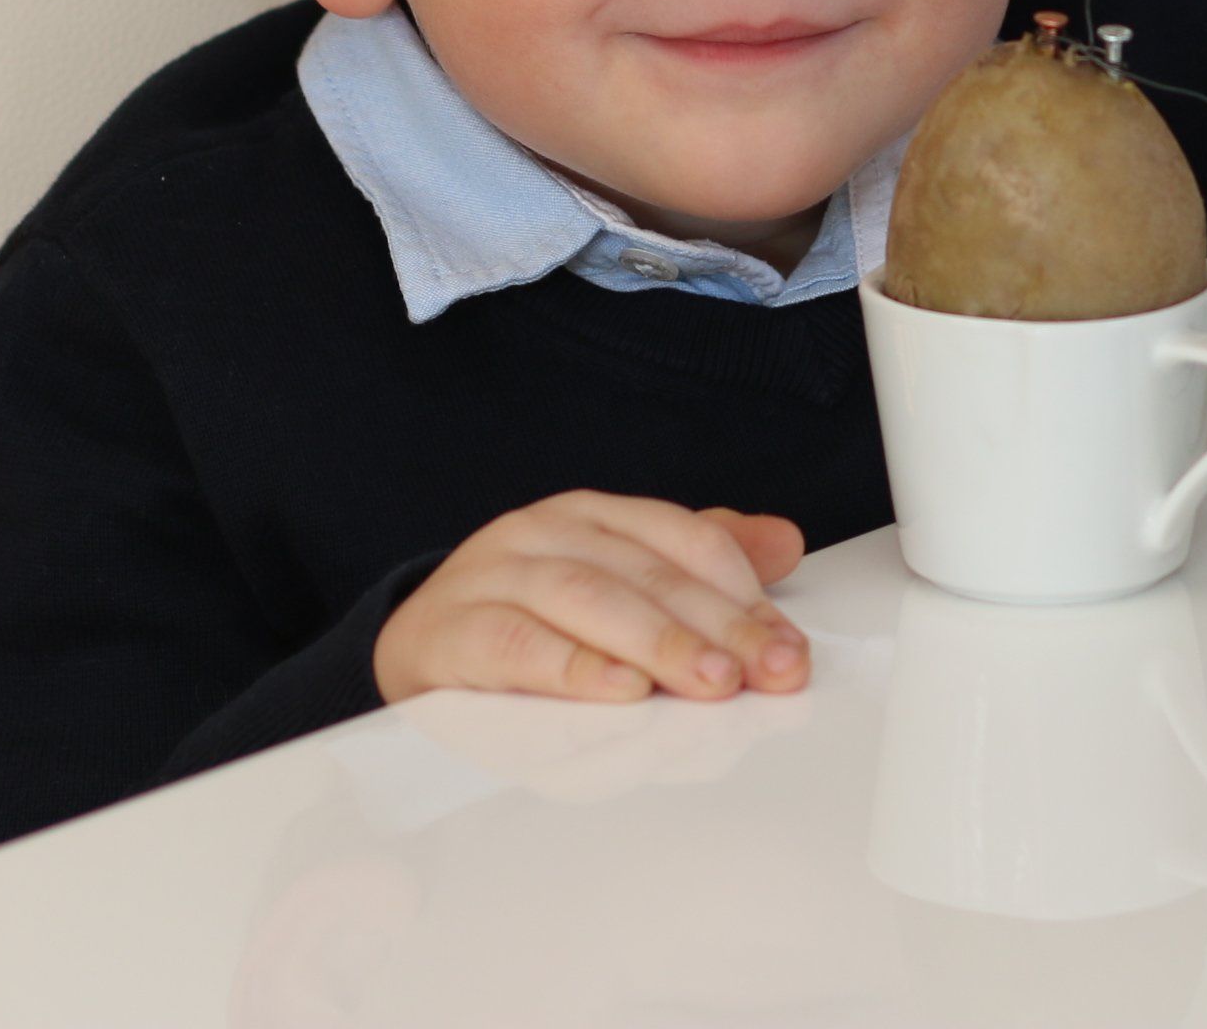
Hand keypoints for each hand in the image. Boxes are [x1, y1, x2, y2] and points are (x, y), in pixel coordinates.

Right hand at [373, 492, 807, 704]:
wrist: (415, 646)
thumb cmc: (525, 618)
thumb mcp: (616, 584)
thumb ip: (698, 566)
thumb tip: (786, 543)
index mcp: (595, 515)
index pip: (687, 542)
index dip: (747, 595)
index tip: (791, 650)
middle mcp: (546, 532)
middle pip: (649, 573)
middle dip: (721, 627)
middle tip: (771, 670)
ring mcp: (493, 574)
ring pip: (590, 600)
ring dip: (661, 645)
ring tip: (713, 682)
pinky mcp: (449, 630)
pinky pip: (517, 644)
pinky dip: (574, 668)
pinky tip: (620, 691)